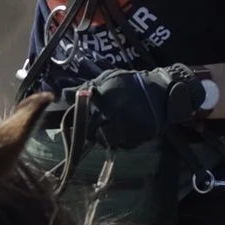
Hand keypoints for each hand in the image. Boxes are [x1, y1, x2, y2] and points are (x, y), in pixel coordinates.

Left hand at [68, 65, 206, 146]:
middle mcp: (109, 115)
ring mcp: (122, 127)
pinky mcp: (135, 137)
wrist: (162, 91)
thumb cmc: (131, 83)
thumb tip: (61, 94)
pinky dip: (123, 142)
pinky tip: (127, 131)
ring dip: (108, 138)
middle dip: (94, 131)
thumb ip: (84, 87)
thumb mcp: (107, 78)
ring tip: (116, 128)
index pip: (82, 119)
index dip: (81, 122)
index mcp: (100, 100)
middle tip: (103, 125)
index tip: (85, 121)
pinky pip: (123, 146)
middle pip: (92, 133)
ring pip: (106, 141)